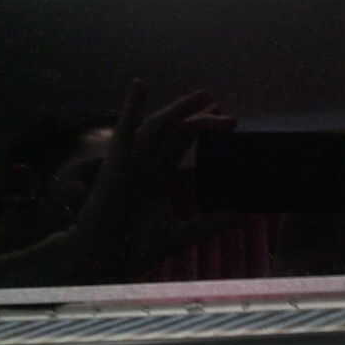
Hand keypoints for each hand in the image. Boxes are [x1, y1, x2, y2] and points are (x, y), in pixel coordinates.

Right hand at [74, 80, 235, 279]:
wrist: (103, 260)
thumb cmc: (133, 249)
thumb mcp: (181, 233)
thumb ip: (210, 223)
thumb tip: (241, 215)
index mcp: (157, 177)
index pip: (183, 145)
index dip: (204, 131)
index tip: (227, 122)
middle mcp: (145, 164)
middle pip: (176, 131)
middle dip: (197, 115)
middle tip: (219, 104)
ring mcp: (131, 161)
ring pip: (160, 126)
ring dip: (180, 108)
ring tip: (204, 96)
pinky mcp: (116, 162)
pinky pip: (124, 129)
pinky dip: (130, 105)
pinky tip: (139, 85)